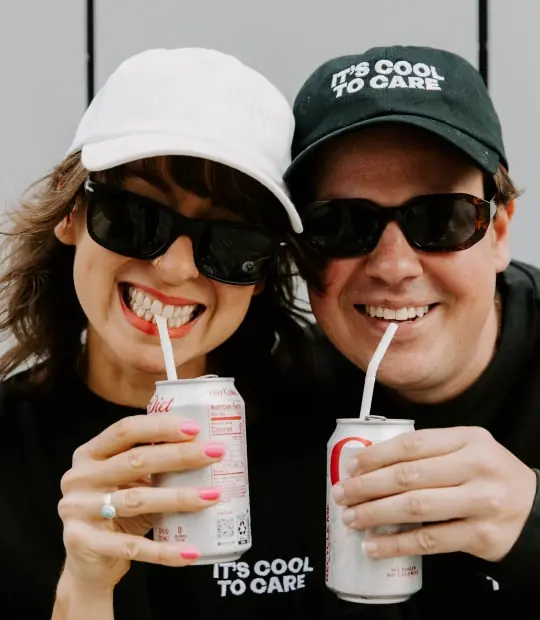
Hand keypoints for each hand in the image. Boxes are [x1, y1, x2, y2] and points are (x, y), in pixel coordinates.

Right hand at [58, 414, 223, 589]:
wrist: (86, 564)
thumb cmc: (115, 512)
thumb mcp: (126, 481)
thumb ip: (150, 463)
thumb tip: (203, 445)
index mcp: (89, 454)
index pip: (126, 430)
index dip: (161, 426)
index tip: (196, 429)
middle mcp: (79, 478)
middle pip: (136, 460)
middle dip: (180, 455)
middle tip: (216, 454)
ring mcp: (78, 511)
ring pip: (138, 500)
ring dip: (180, 497)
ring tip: (213, 495)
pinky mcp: (85, 545)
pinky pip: (134, 547)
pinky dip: (166, 551)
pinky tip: (191, 551)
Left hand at [331, 426, 536, 560]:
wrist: (535, 508)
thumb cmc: (488, 475)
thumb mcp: (468, 449)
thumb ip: (429, 451)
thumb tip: (370, 462)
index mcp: (469, 439)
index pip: (413, 444)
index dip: (376, 455)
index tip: (351, 465)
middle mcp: (477, 468)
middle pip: (409, 476)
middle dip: (367, 486)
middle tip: (342, 494)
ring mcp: (481, 503)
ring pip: (415, 507)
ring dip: (376, 514)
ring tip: (351, 518)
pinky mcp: (482, 536)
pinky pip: (430, 541)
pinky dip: (397, 544)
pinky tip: (374, 546)